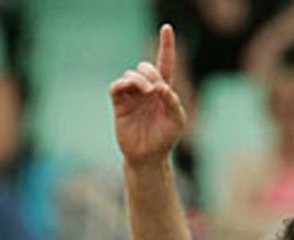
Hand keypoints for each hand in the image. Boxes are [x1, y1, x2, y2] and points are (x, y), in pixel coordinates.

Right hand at [110, 23, 187, 165]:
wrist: (148, 158)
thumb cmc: (165, 139)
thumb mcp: (177, 120)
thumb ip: (173, 101)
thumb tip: (161, 86)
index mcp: (163, 90)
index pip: (165, 62)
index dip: (166, 45)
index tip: (166, 28)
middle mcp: (146, 89)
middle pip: (145, 66)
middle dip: (150, 73)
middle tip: (154, 90)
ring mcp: (132, 96)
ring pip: (130, 75)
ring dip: (138, 79)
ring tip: (145, 92)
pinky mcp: (120, 104)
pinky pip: (116, 86)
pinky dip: (122, 84)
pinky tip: (130, 89)